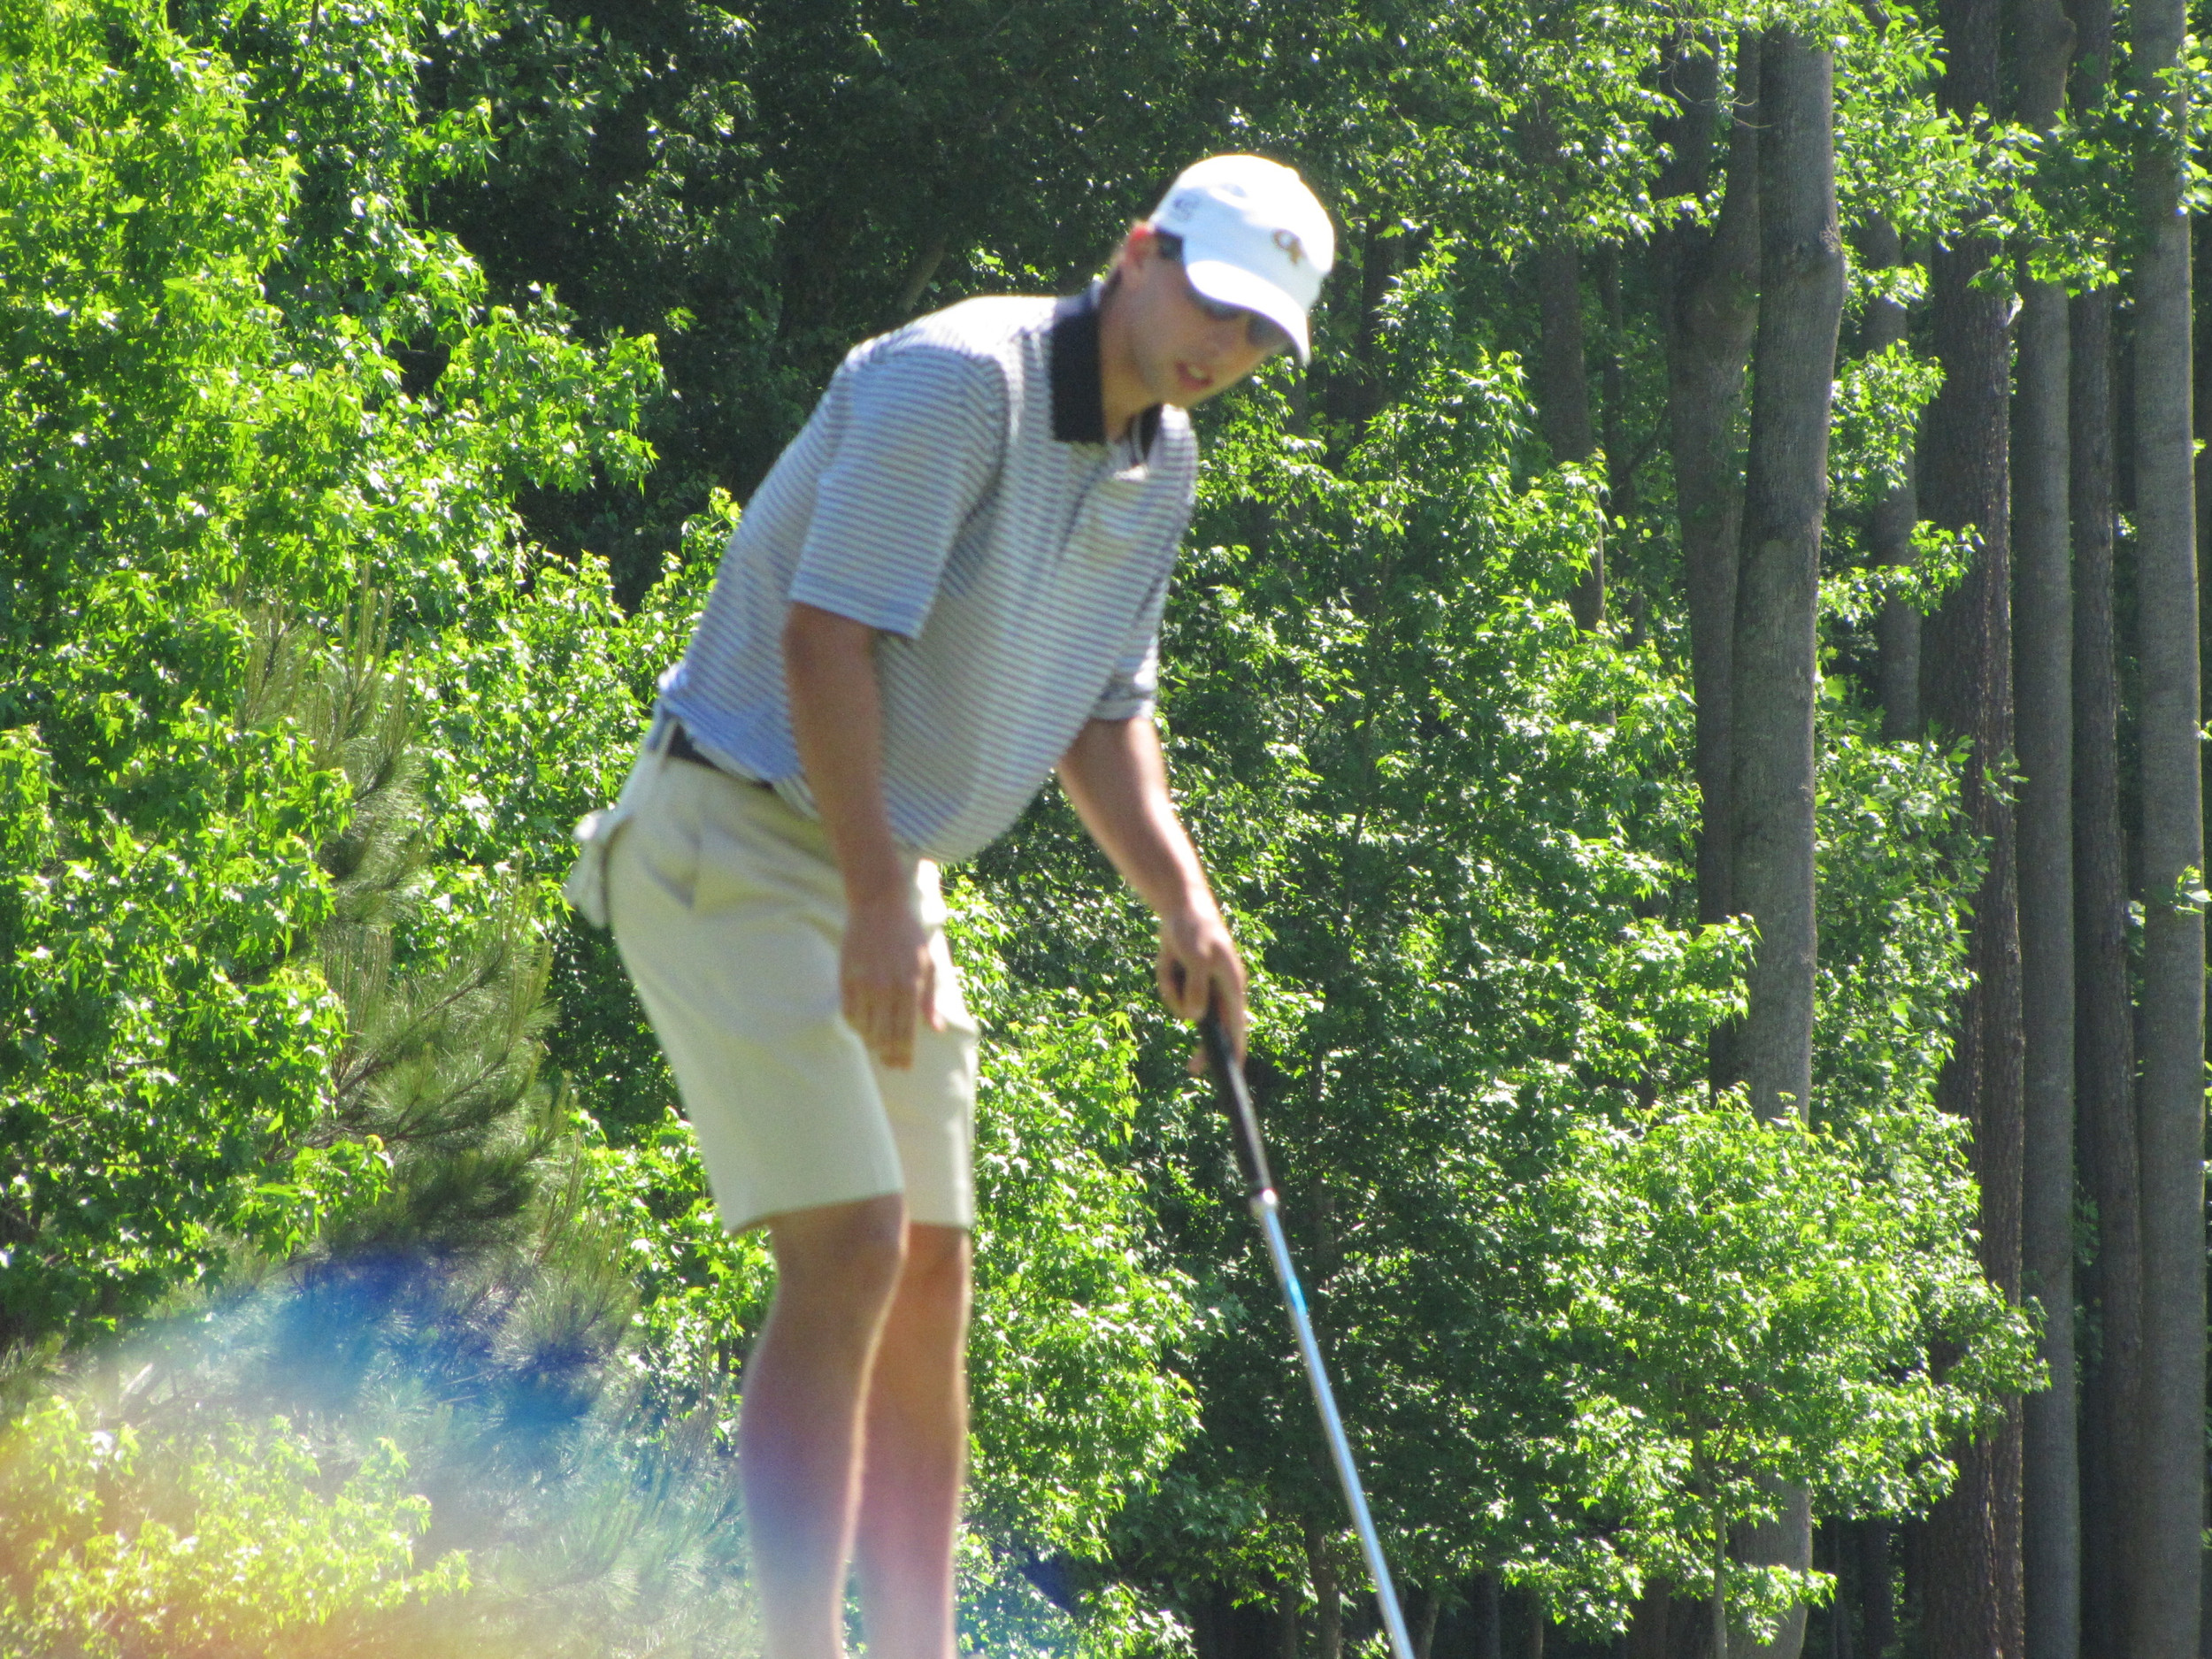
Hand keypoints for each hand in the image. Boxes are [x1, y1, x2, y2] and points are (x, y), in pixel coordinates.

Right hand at [841, 892, 941, 1068]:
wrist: (879, 906)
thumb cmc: (909, 937)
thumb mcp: (929, 964)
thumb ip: (931, 999)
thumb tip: (937, 1029)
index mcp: (911, 986)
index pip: (906, 1032)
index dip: (904, 1054)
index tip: (903, 1067)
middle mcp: (887, 988)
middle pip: (884, 1036)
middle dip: (888, 1055)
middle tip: (890, 1065)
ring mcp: (865, 983)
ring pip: (865, 1028)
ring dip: (871, 1042)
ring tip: (877, 1048)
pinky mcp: (847, 977)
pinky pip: (848, 1012)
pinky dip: (855, 1025)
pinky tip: (861, 1028)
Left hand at [1156, 904, 1245, 1072]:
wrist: (1180, 908)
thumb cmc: (1194, 929)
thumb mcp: (1195, 958)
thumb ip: (1196, 988)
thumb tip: (1194, 1017)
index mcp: (1232, 986)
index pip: (1237, 1026)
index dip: (1236, 1050)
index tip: (1233, 1073)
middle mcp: (1220, 991)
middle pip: (1212, 1028)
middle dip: (1201, 1045)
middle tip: (1191, 1068)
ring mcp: (1202, 988)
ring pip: (1183, 1008)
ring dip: (1171, 990)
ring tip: (1172, 961)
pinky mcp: (1186, 982)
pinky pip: (1171, 994)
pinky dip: (1165, 981)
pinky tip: (1167, 960)